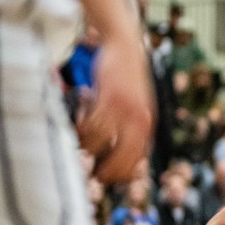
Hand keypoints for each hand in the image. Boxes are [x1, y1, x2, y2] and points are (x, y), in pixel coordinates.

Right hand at [79, 35, 153, 184]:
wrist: (126, 45)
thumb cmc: (127, 77)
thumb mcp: (137, 105)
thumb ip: (131, 127)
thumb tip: (119, 149)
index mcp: (146, 126)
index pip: (137, 162)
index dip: (121, 176)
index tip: (106, 179)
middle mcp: (140, 121)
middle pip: (122, 160)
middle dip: (104, 171)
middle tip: (90, 173)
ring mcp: (126, 110)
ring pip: (101, 143)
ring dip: (86, 146)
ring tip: (79, 141)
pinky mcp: (110, 97)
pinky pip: (91, 123)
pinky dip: (81, 128)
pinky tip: (77, 124)